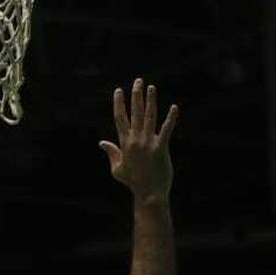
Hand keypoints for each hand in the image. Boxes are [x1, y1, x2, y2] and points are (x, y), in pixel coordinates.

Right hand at [100, 78, 178, 204]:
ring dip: (150, 101)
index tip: (119, 91)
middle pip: (134, 113)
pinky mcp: (161, 148)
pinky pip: (166, 130)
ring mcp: (148, 143)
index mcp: (124, 143)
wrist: (148, 193)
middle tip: (138, 81)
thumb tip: (102, 143)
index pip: (120, 119)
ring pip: (149, 117)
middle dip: (135, 96)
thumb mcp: (117, 168)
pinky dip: (170, 118)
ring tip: (151, 87)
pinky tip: (174, 107)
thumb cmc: (133, 182)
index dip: (119, 104)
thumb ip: (111, 153)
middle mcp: (135, 140)